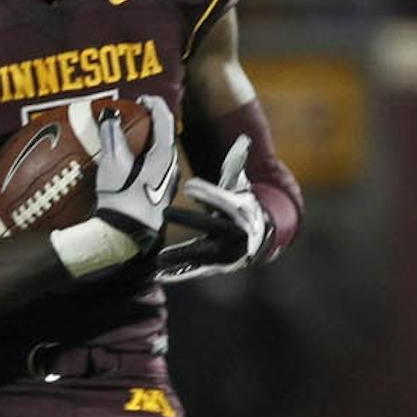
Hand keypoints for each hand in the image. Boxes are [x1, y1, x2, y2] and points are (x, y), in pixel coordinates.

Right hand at [87, 94, 177, 250]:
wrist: (125, 236)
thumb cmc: (121, 199)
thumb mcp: (113, 164)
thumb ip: (111, 135)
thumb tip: (110, 114)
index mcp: (164, 155)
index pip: (164, 120)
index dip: (153, 104)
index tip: (140, 98)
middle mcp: (170, 167)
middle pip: (165, 135)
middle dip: (150, 121)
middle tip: (134, 114)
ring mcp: (166, 182)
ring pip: (161, 152)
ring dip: (148, 140)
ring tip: (131, 136)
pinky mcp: (158, 195)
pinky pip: (155, 167)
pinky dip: (144, 156)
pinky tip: (130, 163)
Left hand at [157, 135, 270, 281]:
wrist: (258, 240)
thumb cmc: (241, 208)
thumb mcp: (241, 188)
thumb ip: (237, 167)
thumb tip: (243, 141)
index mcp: (239, 212)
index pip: (222, 200)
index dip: (207, 194)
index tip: (189, 186)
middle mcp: (233, 234)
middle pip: (210, 226)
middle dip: (189, 220)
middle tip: (164, 213)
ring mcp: (223, 253)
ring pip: (200, 253)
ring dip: (180, 255)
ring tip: (158, 258)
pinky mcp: (213, 267)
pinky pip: (193, 271)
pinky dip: (178, 274)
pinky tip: (158, 275)